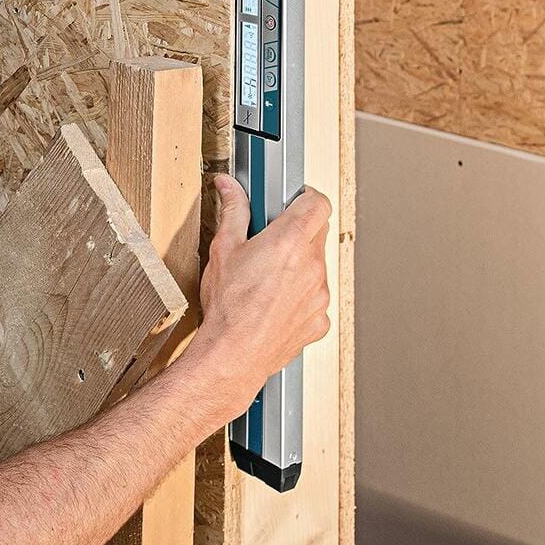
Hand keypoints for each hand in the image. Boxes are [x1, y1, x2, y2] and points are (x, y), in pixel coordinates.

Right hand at [183, 174, 332, 417]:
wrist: (234, 355)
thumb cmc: (228, 309)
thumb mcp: (223, 250)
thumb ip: (233, 211)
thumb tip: (230, 188)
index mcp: (290, 241)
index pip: (318, 203)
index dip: (306, 198)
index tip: (293, 200)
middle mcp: (312, 265)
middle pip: (317, 234)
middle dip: (296, 233)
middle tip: (269, 241)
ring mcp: (320, 294)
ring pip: (316, 267)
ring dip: (298, 266)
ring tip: (266, 279)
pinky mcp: (320, 319)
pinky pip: (315, 298)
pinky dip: (299, 296)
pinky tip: (273, 303)